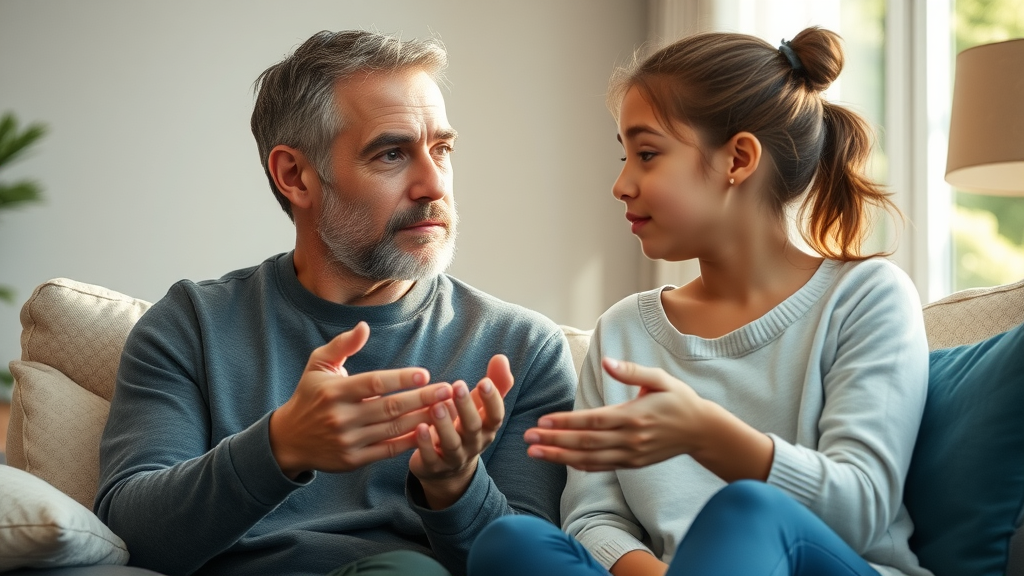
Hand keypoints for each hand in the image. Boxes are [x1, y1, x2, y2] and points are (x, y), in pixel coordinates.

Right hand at [269, 322, 453, 478]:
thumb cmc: (309, 396)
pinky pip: (388, 450)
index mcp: (335, 391)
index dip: (401, 379)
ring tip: (446, 409)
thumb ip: (342, 345)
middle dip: (422, 398)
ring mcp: (348, 440)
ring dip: (423, 419)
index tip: (425, 375)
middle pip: (389, 407)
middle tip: (447, 390)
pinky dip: (410, 442)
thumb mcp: (318, 366)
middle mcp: (341, 416)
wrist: (288, 440)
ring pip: (393, 429)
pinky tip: (429, 431)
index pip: (374, 382)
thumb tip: (364, 326)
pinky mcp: (353, 460)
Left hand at [409, 354, 513, 508]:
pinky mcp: (434, 467)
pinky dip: (425, 444)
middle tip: (458, 385)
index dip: (492, 400)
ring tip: (437, 406)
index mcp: (487, 428)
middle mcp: (474, 444)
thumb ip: (494, 383)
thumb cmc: (466, 427)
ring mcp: (454, 458)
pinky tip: (419, 427)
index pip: (495, 416)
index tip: (484, 381)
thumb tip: (501, 357)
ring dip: (445, 425)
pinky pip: (430, 458)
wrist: (448, 469)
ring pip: (452, 444)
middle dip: (466, 407)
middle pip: (473, 427)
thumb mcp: (480, 407)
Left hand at [523, 357, 709, 470]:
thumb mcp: (660, 378)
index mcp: (634, 415)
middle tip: (527, 438)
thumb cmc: (678, 399)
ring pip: (589, 459)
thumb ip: (632, 371)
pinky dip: (579, 466)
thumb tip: (606, 361)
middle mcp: (630, 438)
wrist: (702, 431)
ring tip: (534, 452)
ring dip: (560, 457)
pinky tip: (560, 461)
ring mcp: (631, 454)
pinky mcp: (633, 463)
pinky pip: (601, 467)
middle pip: (585, 443)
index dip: (566, 422)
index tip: (543, 421)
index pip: (593, 421)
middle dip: (554, 441)